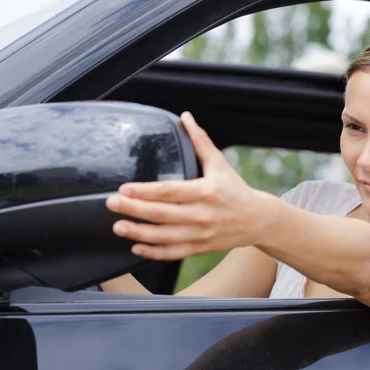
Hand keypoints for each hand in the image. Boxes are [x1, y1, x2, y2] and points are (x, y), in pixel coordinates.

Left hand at [105, 111, 270, 259]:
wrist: (258, 219)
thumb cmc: (236, 189)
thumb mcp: (220, 163)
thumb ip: (200, 141)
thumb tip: (185, 116)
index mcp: (206, 191)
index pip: (169, 192)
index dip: (144, 191)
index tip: (124, 189)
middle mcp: (202, 214)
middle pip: (161, 214)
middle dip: (133, 210)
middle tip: (111, 204)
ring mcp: (201, 234)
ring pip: (164, 237)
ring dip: (138, 233)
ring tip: (118, 226)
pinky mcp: (201, 248)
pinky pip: (173, 253)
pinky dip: (154, 252)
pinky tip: (136, 247)